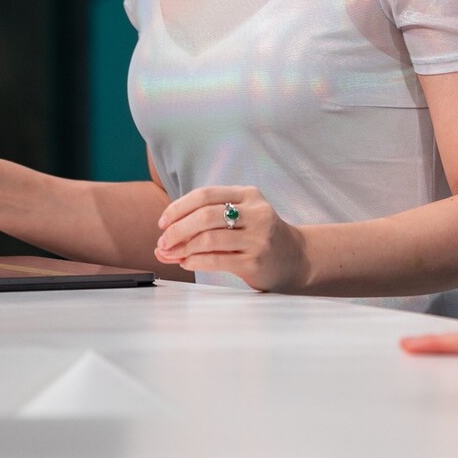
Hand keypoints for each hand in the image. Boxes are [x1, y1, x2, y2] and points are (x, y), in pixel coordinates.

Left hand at [155, 186, 307, 291]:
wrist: (295, 257)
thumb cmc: (259, 235)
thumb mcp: (241, 216)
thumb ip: (207, 221)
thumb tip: (164, 239)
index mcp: (249, 194)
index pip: (205, 194)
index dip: (178, 207)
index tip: (163, 222)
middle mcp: (256, 213)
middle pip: (205, 215)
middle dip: (177, 230)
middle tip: (163, 242)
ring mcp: (258, 237)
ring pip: (209, 238)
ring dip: (183, 248)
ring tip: (171, 254)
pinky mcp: (256, 261)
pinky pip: (217, 259)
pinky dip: (195, 261)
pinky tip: (186, 262)